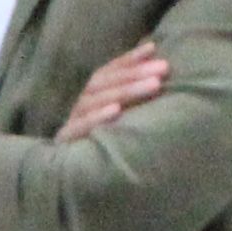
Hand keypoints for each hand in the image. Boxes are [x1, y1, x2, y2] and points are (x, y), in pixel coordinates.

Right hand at [55, 46, 170, 143]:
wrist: (74, 182)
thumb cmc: (103, 149)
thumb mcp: (119, 123)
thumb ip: (131, 101)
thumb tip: (158, 74)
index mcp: (91, 98)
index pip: (108, 72)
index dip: (129, 59)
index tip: (153, 48)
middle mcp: (81, 106)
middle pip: (104, 83)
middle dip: (135, 73)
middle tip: (164, 68)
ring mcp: (72, 123)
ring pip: (96, 101)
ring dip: (126, 91)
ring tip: (154, 84)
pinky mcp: (67, 143)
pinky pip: (81, 128)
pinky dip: (97, 117)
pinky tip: (116, 111)